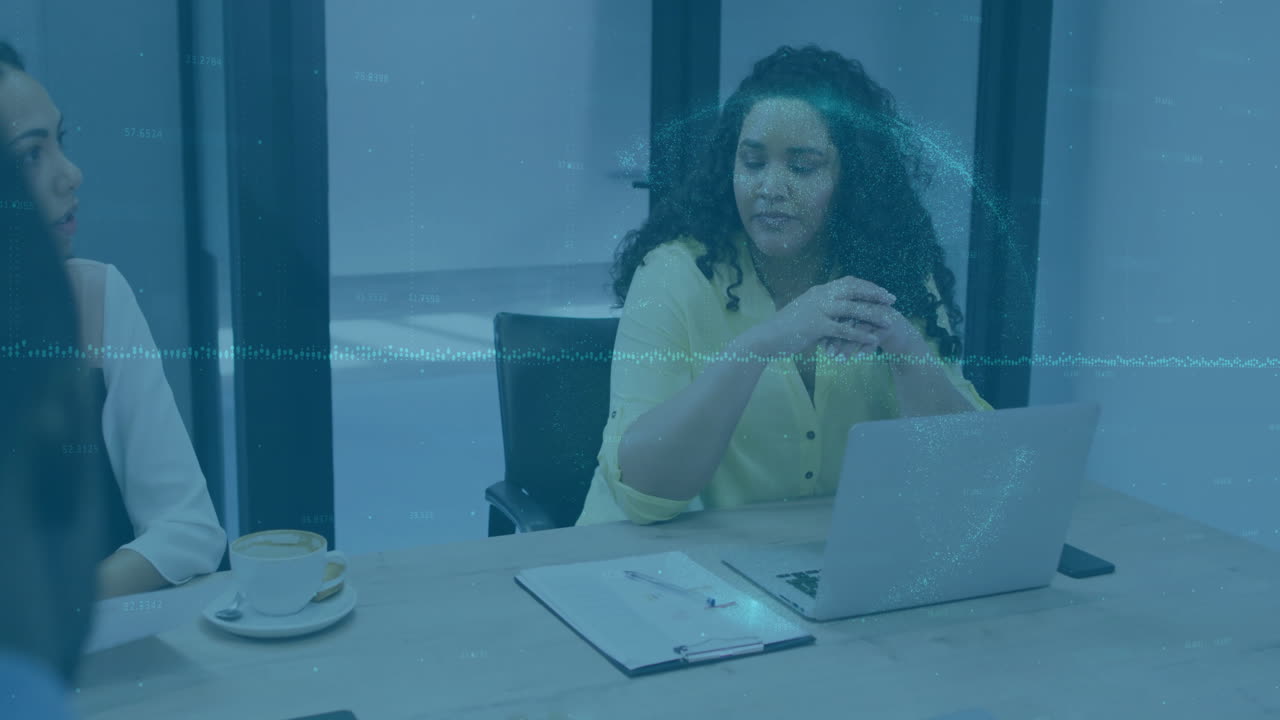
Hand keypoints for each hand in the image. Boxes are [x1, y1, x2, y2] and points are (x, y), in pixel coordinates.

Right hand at [750, 276, 896, 357]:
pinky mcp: (816, 326)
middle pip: (854, 290)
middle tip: (892, 300)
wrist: (766, 338)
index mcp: (819, 291)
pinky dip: (860, 334)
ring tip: (888, 321)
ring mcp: (818, 310)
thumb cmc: (785, 328)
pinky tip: (872, 339)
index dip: (867, 286)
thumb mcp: (804, 311)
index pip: (848, 282)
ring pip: (853, 309)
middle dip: (875, 294)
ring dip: (873, 315)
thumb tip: (834, 309)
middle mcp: (820, 296)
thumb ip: (820, 307)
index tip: (881, 291)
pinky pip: (844, 329)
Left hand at [823, 295, 933, 362]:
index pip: (835, 312)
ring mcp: (879, 313)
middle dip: (836, 338)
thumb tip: (817, 342)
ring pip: (860, 328)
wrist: (900, 336)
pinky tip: (859, 357)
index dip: (826, 328)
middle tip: (827, 354)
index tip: (816, 344)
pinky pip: (876, 336)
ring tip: (840, 360)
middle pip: (847, 318)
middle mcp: (866, 303)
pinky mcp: (890, 324)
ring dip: (850, 345)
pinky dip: (867, 347)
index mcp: (854, 301)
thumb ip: (837, 331)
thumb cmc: (870, 333)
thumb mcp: (853, 331)